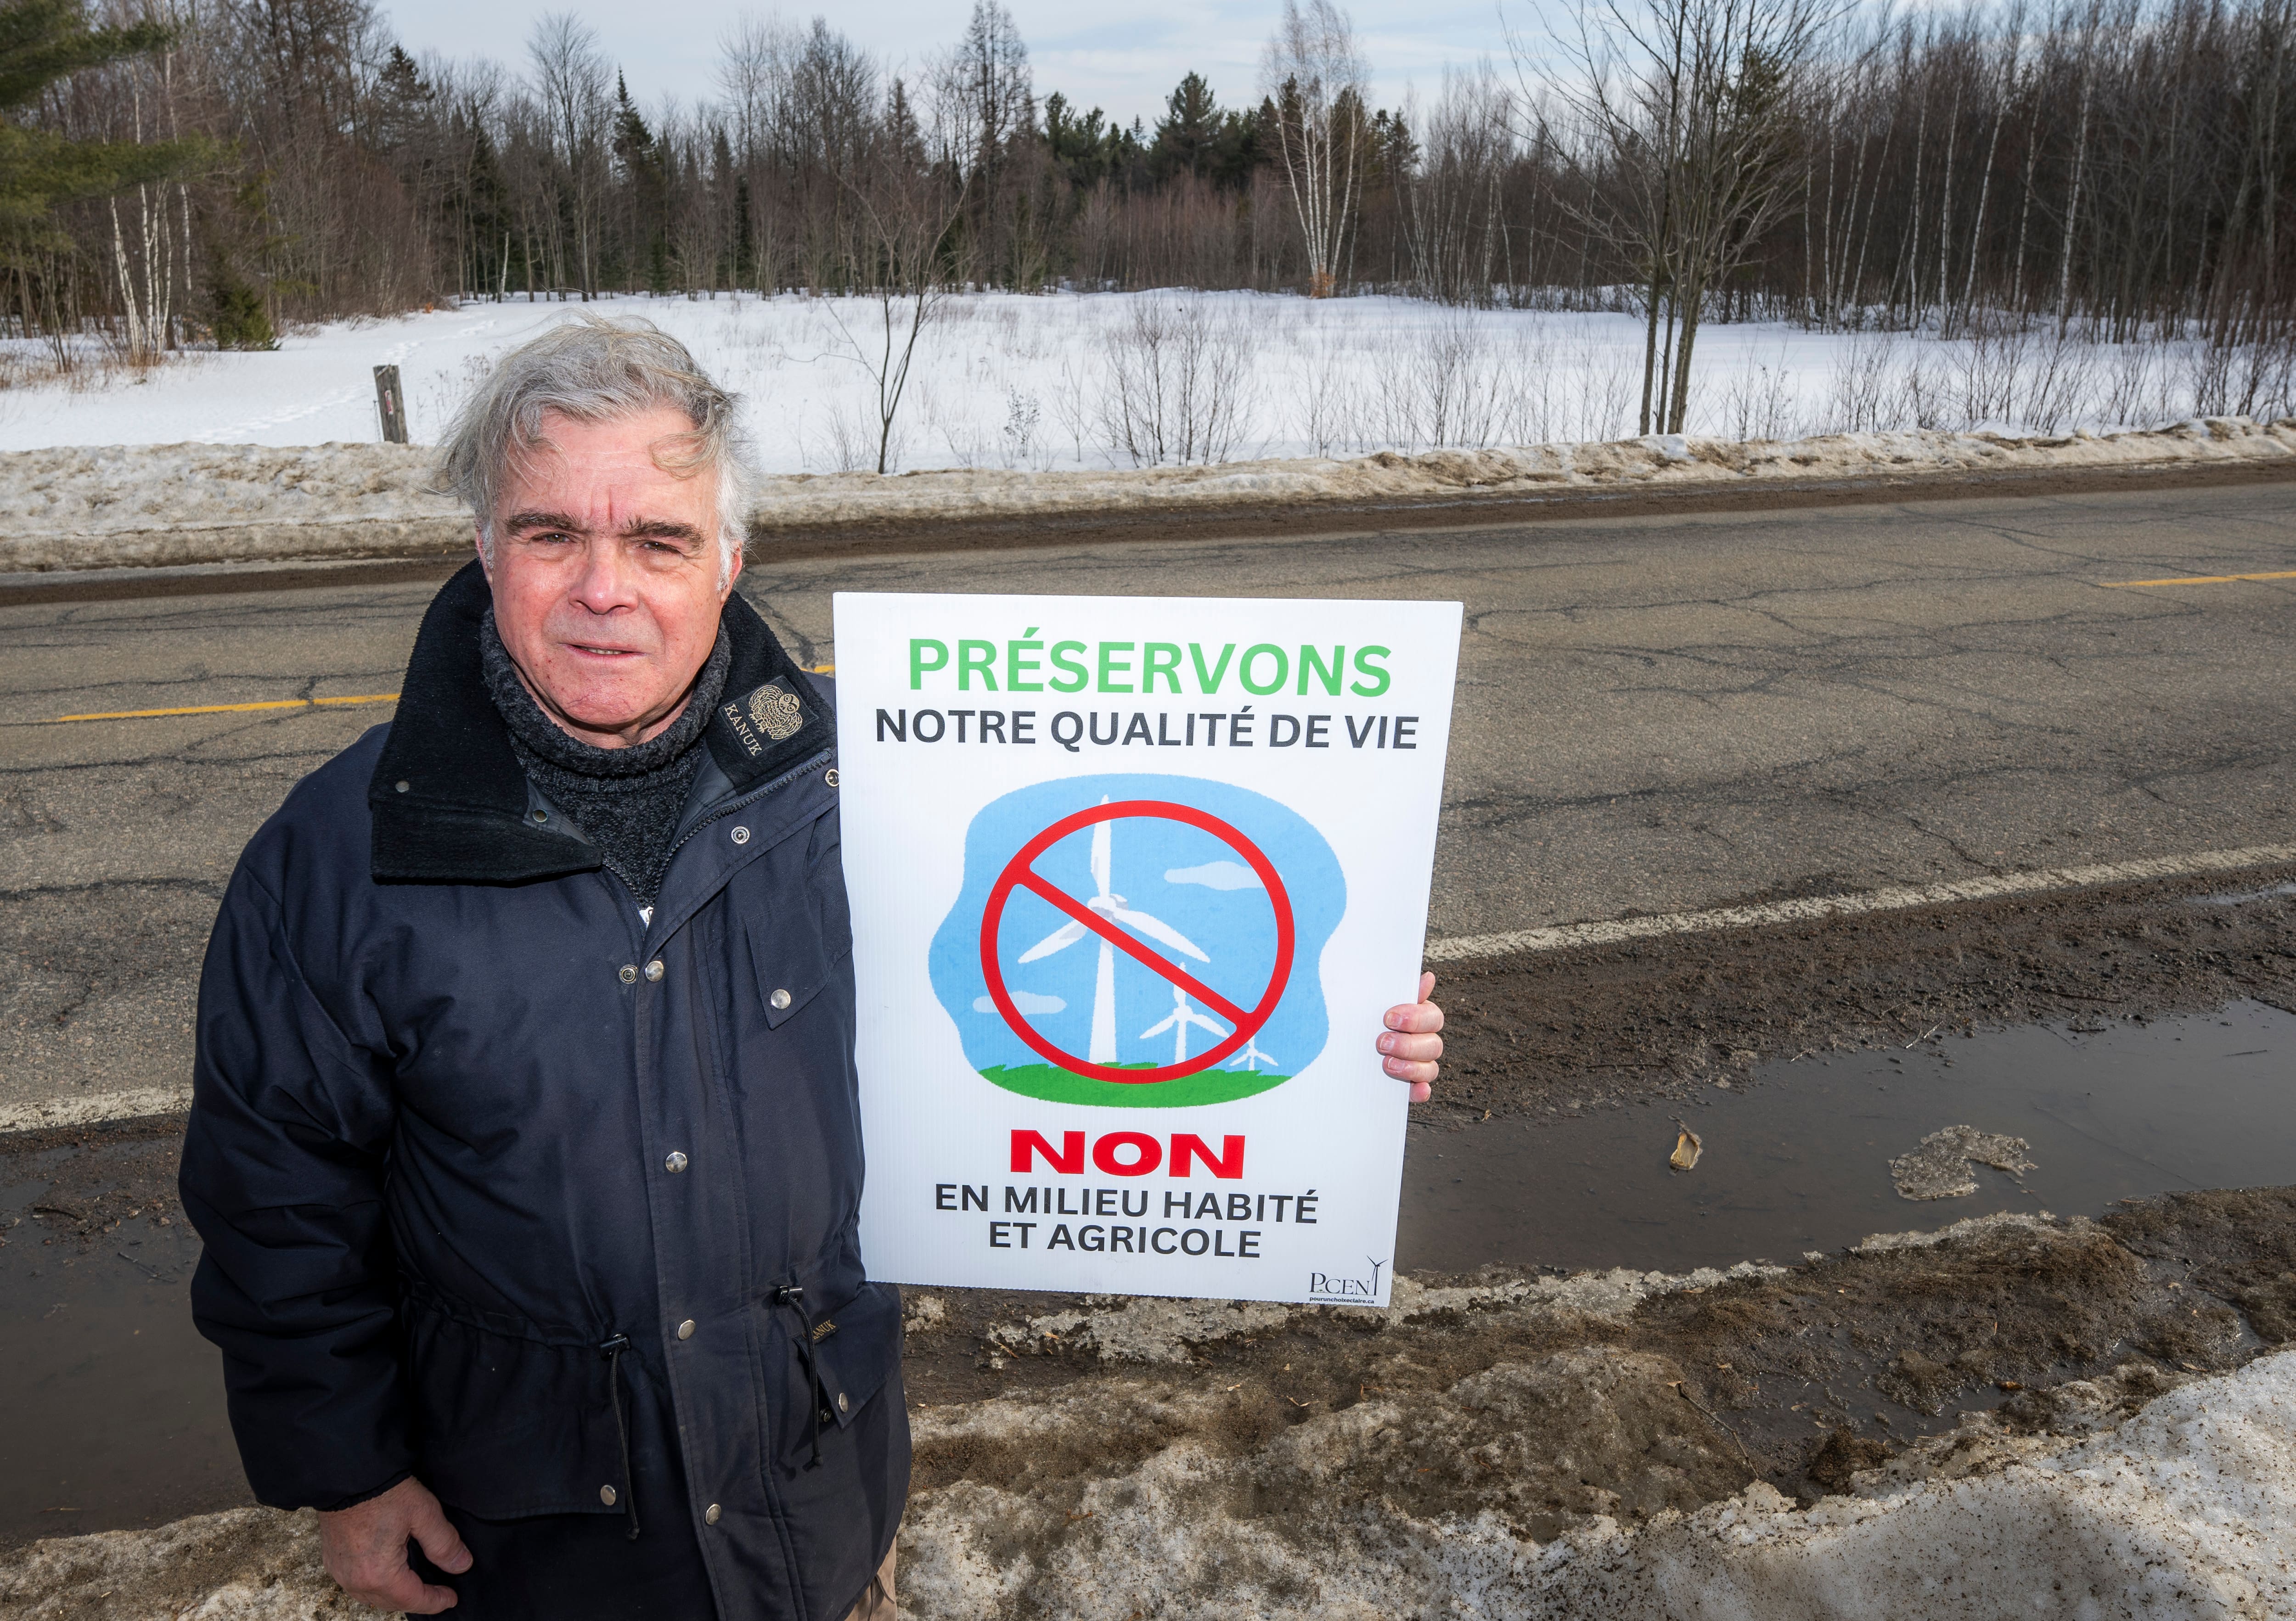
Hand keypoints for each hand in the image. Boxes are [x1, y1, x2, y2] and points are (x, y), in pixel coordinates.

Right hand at [318, 1476, 470, 1612]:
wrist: (345, 1474)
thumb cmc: (384, 1491)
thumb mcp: (424, 1513)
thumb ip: (444, 1543)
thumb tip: (462, 1565)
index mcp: (379, 1574)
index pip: (413, 1599)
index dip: (435, 1601)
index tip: (452, 1598)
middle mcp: (355, 1580)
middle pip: (391, 1602)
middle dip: (416, 1600)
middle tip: (438, 1594)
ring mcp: (340, 1571)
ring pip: (372, 1597)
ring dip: (395, 1595)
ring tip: (416, 1586)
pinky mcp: (332, 1560)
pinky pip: (356, 1584)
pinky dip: (376, 1585)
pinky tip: (389, 1574)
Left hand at [1377, 971, 1444, 1101]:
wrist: (1343, 1046)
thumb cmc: (1365, 1019)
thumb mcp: (1377, 1003)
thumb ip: (1399, 992)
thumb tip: (1428, 977)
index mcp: (1421, 1019)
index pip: (1433, 1017)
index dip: (1415, 1018)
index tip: (1388, 1018)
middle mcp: (1424, 1042)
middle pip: (1434, 1045)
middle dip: (1408, 1044)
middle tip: (1381, 1042)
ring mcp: (1419, 1065)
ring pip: (1431, 1068)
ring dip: (1411, 1067)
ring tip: (1386, 1064)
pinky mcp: (1410, 1086)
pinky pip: (1423, 1091)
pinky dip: (1420, 1091)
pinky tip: (1415, 1089)